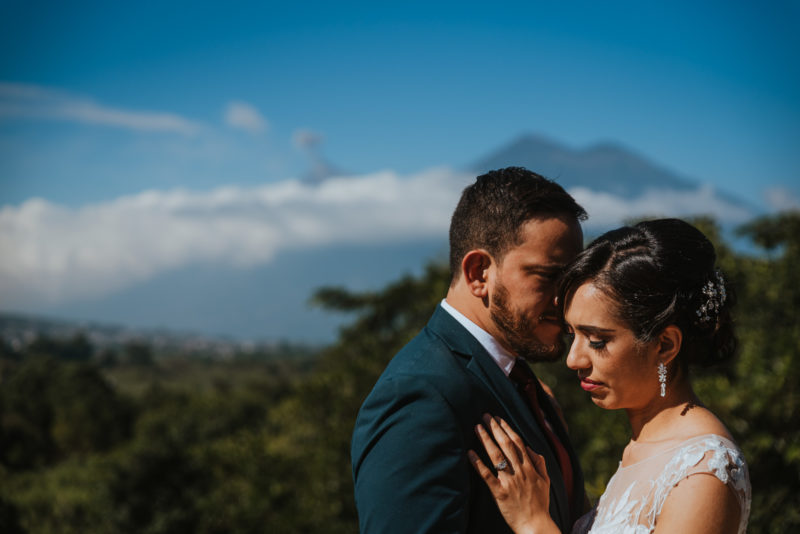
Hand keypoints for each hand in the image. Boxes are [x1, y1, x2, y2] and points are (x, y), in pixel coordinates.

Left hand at [468, 415, 558, 533]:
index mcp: (530, 468)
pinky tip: (470, 453)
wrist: (536, 525)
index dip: (507, 428)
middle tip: (485, 416)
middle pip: (506, 445)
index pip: (518, 442)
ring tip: (477, 428)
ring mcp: (509, 482)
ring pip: (497, 457)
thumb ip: (539, 462)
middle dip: (495, 429)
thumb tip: (529, 447)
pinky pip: (487, 476)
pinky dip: (478, 463)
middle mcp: (520, 472)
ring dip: (486, 440)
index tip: (498, 418)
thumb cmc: (540, 503)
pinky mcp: (499, 493)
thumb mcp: (546, 481)